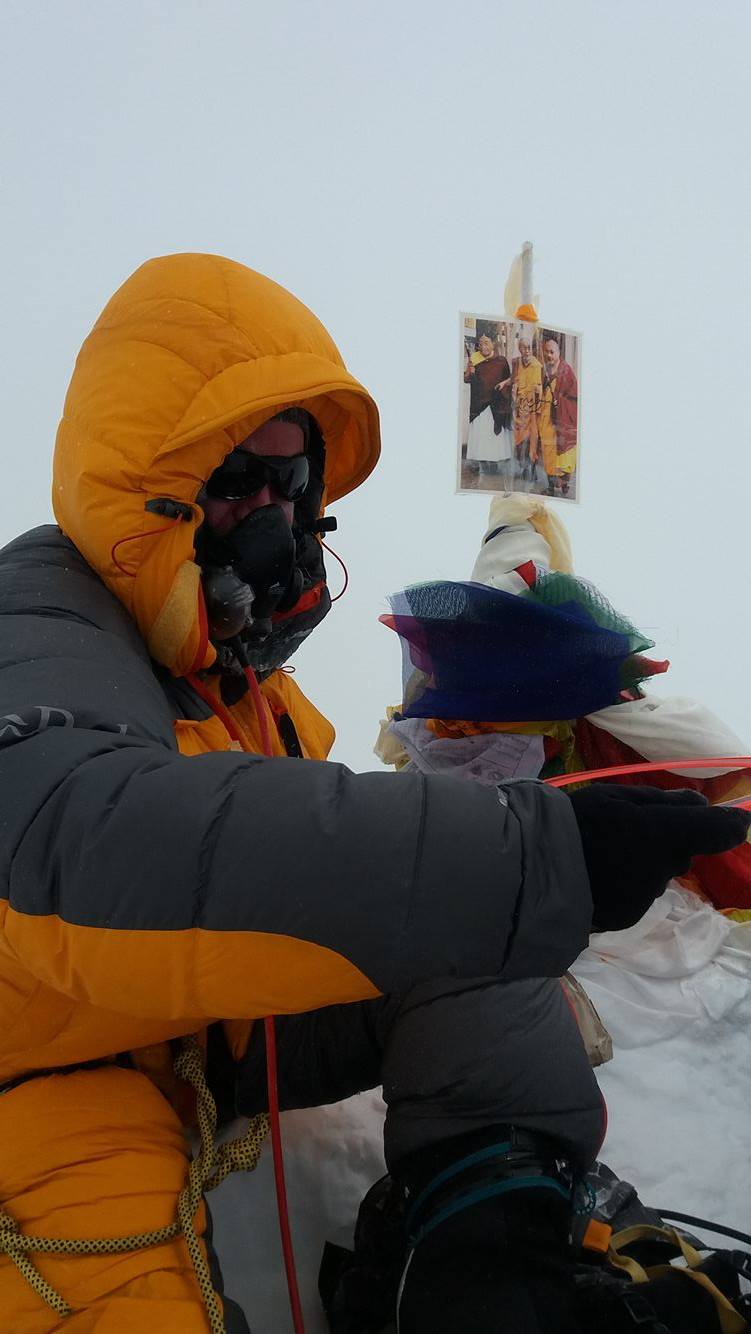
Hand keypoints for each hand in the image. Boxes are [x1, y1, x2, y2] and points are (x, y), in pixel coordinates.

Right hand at [567, 785, 750, 931]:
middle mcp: (664, 868)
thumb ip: (663, 801)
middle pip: (681, 853)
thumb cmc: (576, 822)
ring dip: (643, 863)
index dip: (732, 825)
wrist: (534, 871)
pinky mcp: (629, 915)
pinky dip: (625, 883)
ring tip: (605, 853)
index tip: (738, 821)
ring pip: (658, 874)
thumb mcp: (616, 797)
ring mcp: (647, 895)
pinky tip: (598, 875)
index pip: (717, 831)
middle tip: (631, 828)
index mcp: (664, 833)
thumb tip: (701, 803)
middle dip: (667, 842)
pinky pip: (637, 893)